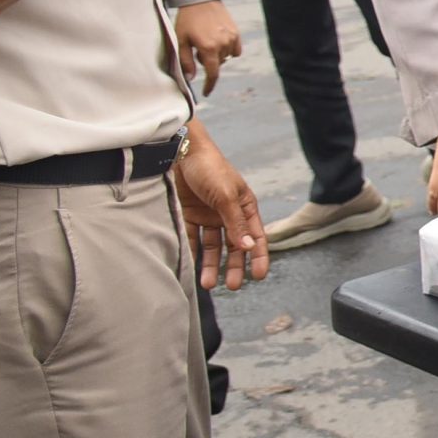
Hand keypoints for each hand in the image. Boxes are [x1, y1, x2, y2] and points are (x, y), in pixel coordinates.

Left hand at [174, 0, 241, 95]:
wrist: (201, 0)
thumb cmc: (187, 20)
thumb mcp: (181, 40)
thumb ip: (185, 61)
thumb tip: (190, 78)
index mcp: (208, 48)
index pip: (212, 74)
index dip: (209, 85)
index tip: (206, 93)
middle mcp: (223, 44)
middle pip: (217, 64)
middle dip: (207, 62)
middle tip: (197, 50)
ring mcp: (232, 38)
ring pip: (226, 58)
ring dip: (217, 56)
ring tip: (207, 42)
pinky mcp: (236, 33)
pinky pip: (235, 50)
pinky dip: (227, 50)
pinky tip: (219, 41)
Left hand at [175, 120, 265, 291]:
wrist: (178, 151)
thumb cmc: (210, 168)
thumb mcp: (226, 195)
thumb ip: (236, 222)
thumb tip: (248, 247)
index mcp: (244, 207)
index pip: (255, 236)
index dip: (258, 256)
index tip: (258, 276)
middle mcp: (227, 214)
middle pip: (233, 246)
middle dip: (233, 266)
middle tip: (231, 286)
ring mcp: (207, 215)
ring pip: (212, 246)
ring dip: (211, 264)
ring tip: (207, 283)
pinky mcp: (187, 215)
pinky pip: (191, 238)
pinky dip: (191, 252)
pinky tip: (190, 265)